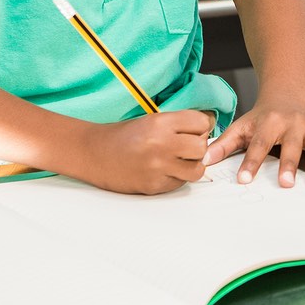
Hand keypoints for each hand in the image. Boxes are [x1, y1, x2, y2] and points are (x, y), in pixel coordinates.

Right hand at [80, 110, 215, 194]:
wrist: (94, 154)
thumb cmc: (124, 135)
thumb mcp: (152, 119)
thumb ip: (180, 123)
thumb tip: (210, 125)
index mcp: (161, 123)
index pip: (202, 123)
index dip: (200, 126)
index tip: (193, 129)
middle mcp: (161, 145)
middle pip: (202, 147)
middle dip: (197, 147)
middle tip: (185, 147)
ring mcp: (157, 168)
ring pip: (197, 170)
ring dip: (191, 165)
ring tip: (178, 160)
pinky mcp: (153, 186)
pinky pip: (180, 183)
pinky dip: (176, 178)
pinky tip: (163, 170)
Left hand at [204, 103, 304, 187]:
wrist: (286, 96)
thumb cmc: (261, 118)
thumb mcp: (240, 126)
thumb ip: (223, 144)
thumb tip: (202, 160)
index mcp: (269, 122)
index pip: (259, 144)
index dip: (251, 162)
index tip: (244, 180)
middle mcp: (293, 124)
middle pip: (292, 146)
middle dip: (290, 164)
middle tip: (287, 184)